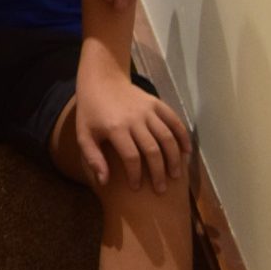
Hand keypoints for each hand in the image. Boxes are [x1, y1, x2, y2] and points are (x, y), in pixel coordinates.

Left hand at [76, 63, 190, 191]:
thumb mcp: (84, 134)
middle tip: (160, 189)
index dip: (135, 175)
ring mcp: (147, 110)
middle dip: (158, 172)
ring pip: (166, 137)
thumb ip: (93, 158)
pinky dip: (182, 136)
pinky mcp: (156, 103)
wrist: (102, 80)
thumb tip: (104, 181)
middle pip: (152, 150)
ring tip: (175, 175)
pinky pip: (174, 120)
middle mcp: (134, 119)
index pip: (131, 157)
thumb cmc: (91, 111)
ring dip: (173, 158)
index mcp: (115, 128)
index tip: (136, 187)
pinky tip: (186, 152)